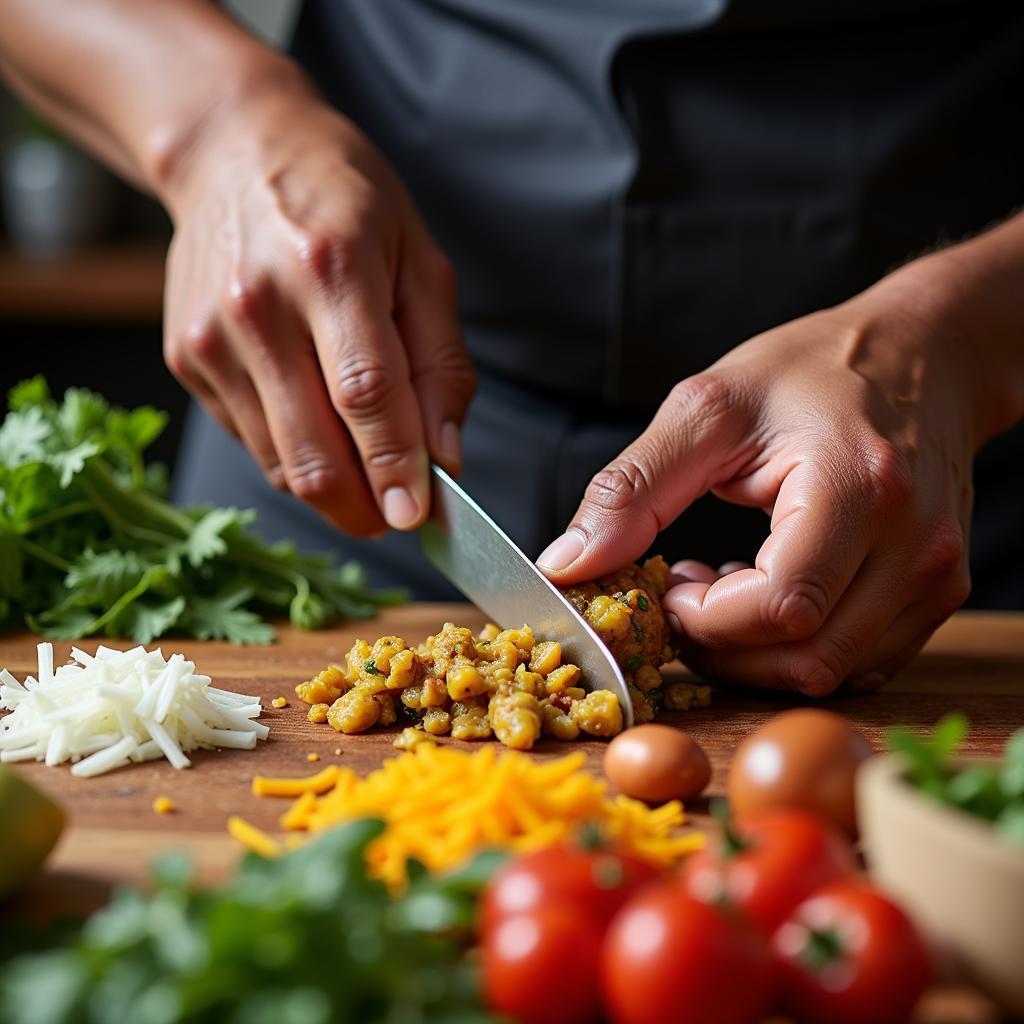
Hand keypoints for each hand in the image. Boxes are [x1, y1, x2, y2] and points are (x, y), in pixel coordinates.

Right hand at [161, 75, 474, 533]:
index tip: (418, 517)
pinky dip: (296, 454)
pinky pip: (253, 442)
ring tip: (367, 466)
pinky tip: (316, 417)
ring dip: (334, 488)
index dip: (395, 466)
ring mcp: (212, 337)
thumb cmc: (345, 200)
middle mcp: (258, 306)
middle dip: (363, 506)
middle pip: (313, 451)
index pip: (366, 395)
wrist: (234, 152)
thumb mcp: (421, 261)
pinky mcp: (186, 359)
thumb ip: (441, 364)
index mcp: (330, 267)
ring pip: (281, 463)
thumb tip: (445, 457)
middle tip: (397, 514)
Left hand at [539, 259, 989, 693]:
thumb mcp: (709, 409)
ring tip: (722, 590)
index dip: (704, 621)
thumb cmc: (813, 371)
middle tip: (682, 600)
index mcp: (859, 487)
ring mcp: (936, 575)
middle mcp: (913, 544)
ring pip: (834, 671)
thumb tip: (565, 566)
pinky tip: (766, 594)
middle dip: (722, 649)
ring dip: (757, 655)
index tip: (668, 587)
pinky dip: (799, 649)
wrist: (923, 354)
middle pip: (807, 658)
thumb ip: (632, 489)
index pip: (778, 607)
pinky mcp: (939, 592)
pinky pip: (862, 662)